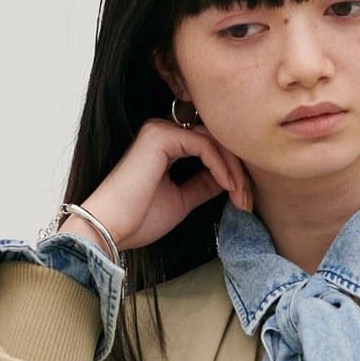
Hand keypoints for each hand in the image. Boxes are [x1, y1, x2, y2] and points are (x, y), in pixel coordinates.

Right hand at [76, 116, 253, 255]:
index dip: (232, 173)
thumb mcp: (182, 201)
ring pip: (213, 142)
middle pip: (215, 143)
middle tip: (249, 201)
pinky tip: (229, 187)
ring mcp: (161, 131)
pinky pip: (204, 145)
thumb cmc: (138, 219)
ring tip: (242, 198)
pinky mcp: (161, 137)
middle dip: (238, 172)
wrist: (111, 229)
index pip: (210, 149)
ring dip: (234, 171)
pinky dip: (221, 166)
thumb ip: (203, 186)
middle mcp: (163, 132)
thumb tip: (228, 181)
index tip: (244, 202)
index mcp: (165, 146)